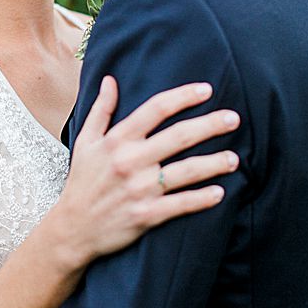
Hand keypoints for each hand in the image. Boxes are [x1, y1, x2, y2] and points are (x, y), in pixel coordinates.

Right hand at [55, 77, 239, 264]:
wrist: (73, 227)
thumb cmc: (82, 182)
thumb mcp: (85, 141)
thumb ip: (101, 110)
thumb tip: (110, 80)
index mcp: (116, 140)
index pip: (155, 109)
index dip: (183, 97)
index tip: (206, 90)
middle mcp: (130, 161)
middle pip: (179, 136)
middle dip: (210, 125)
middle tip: (234, 118)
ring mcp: (140, 189)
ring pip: (186, 171)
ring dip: (214, 163)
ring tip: (234, 159)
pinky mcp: (146, 214)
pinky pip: (182, 204)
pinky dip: (202, 199)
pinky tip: (220, 192)